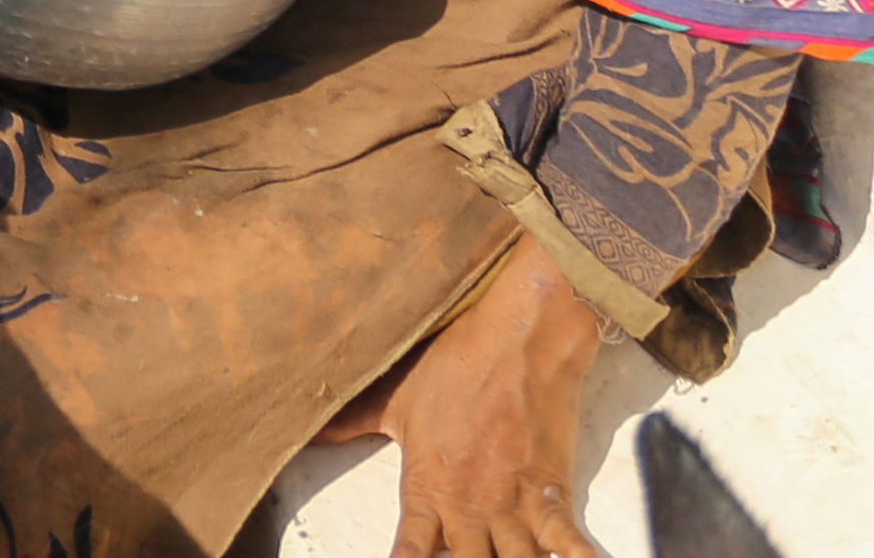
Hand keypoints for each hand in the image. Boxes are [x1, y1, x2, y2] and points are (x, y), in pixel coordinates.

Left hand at [380, 244, 611, 556]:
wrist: (518, 337)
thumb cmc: (453, 363)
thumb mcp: (393, 396)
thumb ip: (351, 422)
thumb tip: (305, 431)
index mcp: (428, 487)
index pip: (410, 551)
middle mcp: (469, 505)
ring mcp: (513, 502)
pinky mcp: (552, 490)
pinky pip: (567, 539)